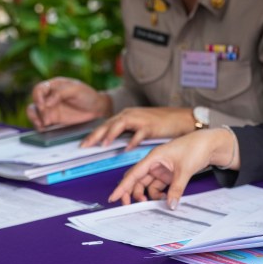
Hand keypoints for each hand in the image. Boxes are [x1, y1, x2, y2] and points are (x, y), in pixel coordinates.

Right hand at [26, 77, 111, 129]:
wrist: (98, 109)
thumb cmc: (88, 95)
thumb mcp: (76, 89)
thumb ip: (60, 93)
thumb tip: (46, 102)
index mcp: (53, 86)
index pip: (39, 89)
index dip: (37, 97)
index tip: (43, 105)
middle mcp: (48, 97)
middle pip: (34, 102)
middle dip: (35, 111)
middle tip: (44, 118)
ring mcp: (50, 109)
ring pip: (34, 113)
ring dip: (35, 119)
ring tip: (42, 126)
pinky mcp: (53, 120)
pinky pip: (41, 123)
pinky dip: (40, 126)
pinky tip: (44, 129)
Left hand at [81, 107, 195, 149]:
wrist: (180, 118)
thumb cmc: (160, 123)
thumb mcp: (139, 125)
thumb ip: (126, 131)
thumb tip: (112, 142)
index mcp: (126, 115)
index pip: (105, 124)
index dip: (93, 134)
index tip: (82, 145)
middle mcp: (130, 114)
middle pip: (109, 124)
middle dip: (96, 135)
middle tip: (85, 146)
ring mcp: (140, 119)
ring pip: (121, 125)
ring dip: (111, 134)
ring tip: (103, 144)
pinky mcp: (151, 126)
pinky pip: (140, 133)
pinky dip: (133, 141)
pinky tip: (127, 148)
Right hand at [108, 128, 236, 207]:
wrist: (209, 143)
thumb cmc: (195, 148)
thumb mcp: (185, 170)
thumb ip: (176, 189)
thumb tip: (170, 205)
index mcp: (153, 157)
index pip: (133, 173)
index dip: (122, 186)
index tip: (113, 197)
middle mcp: (154, 162)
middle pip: (136, 179)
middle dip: (131, 192)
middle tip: (129, 206)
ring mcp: (161, 168)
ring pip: (146, 184)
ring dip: (146, 195)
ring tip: (150, 204)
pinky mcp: (168, 173)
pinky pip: (157, 186)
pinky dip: (158, 194)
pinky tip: (164, 199)